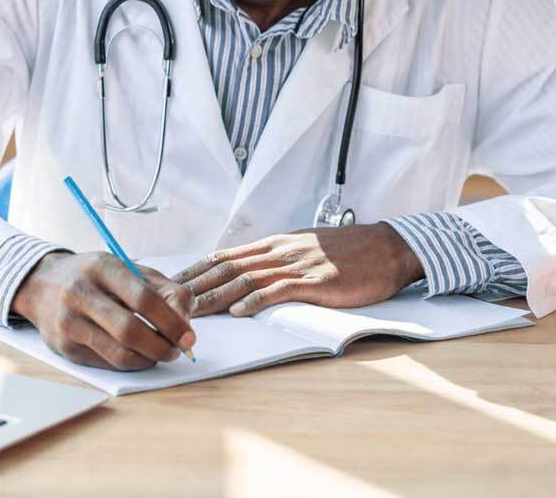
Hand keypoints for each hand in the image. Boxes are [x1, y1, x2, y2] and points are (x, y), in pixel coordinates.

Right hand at [11, 251, 195, 370]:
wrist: (41, 284)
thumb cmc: (94, 277)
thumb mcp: (128, 269)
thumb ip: (163, 289)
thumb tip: (185, 321)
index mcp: (102, 267)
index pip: (143, 298)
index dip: (171, 321)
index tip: (189, 336)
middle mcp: (80, 293)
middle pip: (130, 330)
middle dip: (162, 346)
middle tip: (177, 350)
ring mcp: (68, 322)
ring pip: (119, 354)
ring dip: (148, 359)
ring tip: (160, 353)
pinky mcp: (63, 347)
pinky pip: (106, 363)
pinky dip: (130, 363)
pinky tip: (137, 355)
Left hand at [172, 224, 423, 316]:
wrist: (388, 248)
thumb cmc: (348, 252)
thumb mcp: (305, 249)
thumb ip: (277, 259)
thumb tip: (249, 273)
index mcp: (275, 244)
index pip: (225, 255)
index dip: (196, 270)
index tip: (171, 283)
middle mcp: (279, 251)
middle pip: (227, 267)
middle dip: (195, 285)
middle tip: (167, 300)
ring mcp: (297, 265)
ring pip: (246, 279)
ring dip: (215, 296)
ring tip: (191, 311)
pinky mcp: (317, 280)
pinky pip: (281, 290)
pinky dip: (257, 300)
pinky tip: (240, 311)